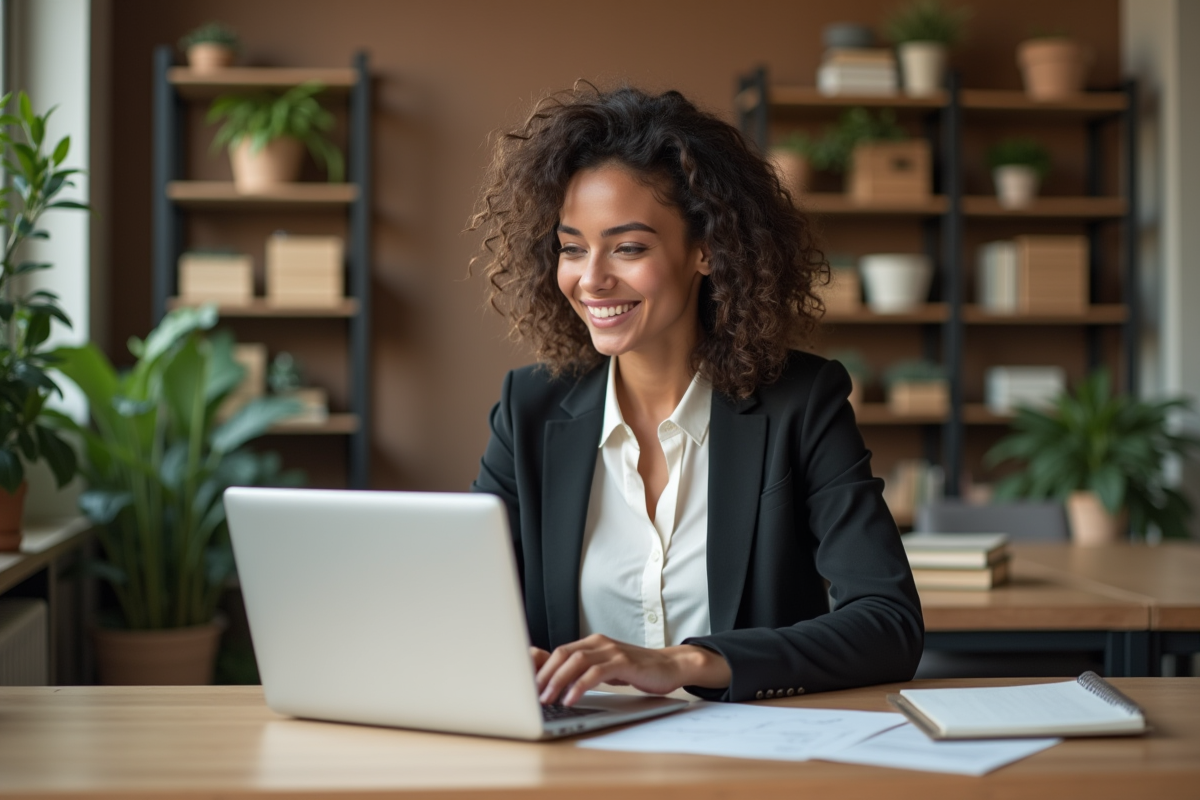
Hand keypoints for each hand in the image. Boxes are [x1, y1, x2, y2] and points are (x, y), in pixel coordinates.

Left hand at [533, 634, 730, 705]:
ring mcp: (612, 651)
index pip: (559, 651)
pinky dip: (580, 685)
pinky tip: (571, 698)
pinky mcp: (624, 662)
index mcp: (592, 643)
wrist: (670, 666)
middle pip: (563, 654)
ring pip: (576, 661)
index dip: (541, 667)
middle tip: (532, 695)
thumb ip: (583, 669)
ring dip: (558, 681)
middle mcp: (599, 643)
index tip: (527, 686)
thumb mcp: (605, 668)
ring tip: (547, 699)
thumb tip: (553, 675)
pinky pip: (596, 673)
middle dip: (544, 675)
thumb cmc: (637, 669)